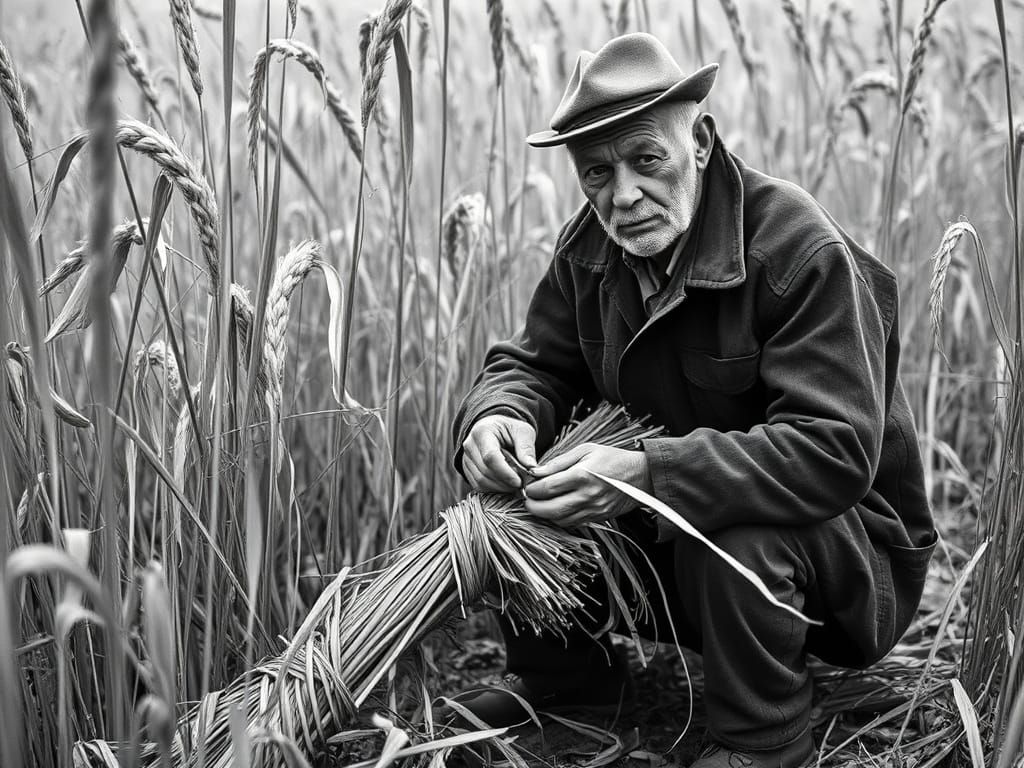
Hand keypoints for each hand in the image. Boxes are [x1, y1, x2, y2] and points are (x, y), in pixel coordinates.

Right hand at [460, 415, 537, 491]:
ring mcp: (466, 459)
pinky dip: (494, 490)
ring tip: (515, 486)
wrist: (494, 429)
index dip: (505, 472)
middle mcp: (469, 446)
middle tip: (522, 485)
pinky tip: (506, 486)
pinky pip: (478, 486)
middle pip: (485, 472)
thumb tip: (532, 468)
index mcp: (482, 432)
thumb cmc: (509, 429)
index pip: (490, 457)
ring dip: (500, 488)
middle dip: (505, 482)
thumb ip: (526, 448)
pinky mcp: (467, 470)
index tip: (519, 482)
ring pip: (481, 481)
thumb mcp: (522, 431)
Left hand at [522, 443, 651, 527]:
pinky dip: (559, 519)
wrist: (640, 476)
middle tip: (527, 498)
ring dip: (544, 515)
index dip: (531, 489)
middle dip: (533, 506)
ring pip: (559, 520)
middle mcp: (587, 496)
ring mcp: (592, 510)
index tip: (527, 485)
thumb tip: (536, 471)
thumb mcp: (585, 450)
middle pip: (550, 510)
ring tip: (539, 504)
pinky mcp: (597, 518)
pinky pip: (572, 523)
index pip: (547, 488)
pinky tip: (555, 509)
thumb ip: (559, 462)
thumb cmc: (612, 459)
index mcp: (582, 475)